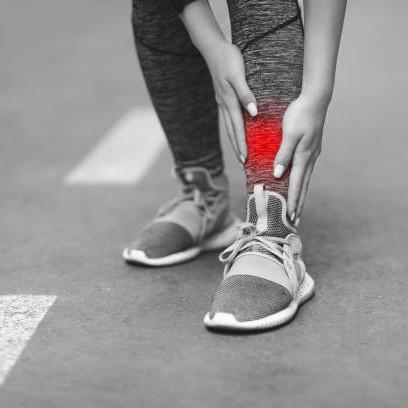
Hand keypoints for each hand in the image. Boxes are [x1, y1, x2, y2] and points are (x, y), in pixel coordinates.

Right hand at [201, 41, 256, 162]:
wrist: (213, 48)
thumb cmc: (228, 59)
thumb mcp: (238, 75)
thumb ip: (245, 94)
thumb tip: (254, 113)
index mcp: (229, 101)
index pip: (237, 128)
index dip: (241, 144)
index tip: (245, 158)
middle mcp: (224, 105)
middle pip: (231, 131)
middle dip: (237, 147)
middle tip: (243, 162)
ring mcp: (222, 102)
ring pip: (229, 126)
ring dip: (234, 140)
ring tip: (239, 152)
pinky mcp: (223, 97)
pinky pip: (229, 118)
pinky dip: (233, 128)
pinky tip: (237, 130)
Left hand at [274, 94, 329, 224]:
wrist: (315, 99)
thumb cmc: (300, 114)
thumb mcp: (290, 133)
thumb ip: (284, 154)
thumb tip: (278, 175)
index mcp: (303, 156)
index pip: (296, 184)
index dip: (292, 201)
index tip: (290, 216)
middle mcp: (309, 158)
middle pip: (302, 186)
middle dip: (298, 204)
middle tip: (295, 221)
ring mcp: (311, 154)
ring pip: (304, 180)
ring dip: (300, 195)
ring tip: (296, 208)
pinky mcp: (310, 149)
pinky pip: (304, 171)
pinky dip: (300, 183)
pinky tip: (297, 185)